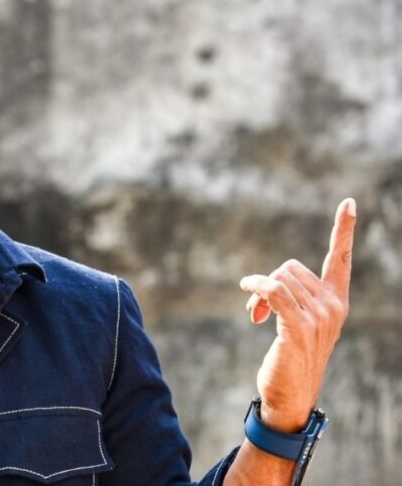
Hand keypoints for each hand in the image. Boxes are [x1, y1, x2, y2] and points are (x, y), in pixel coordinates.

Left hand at [239, 198, 355, 431]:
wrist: (290, 395)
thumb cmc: (290, 357)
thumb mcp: (297, 322)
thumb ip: (291, 298)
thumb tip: (267, 283)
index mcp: (337, 300)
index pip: (341, 258)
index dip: (344, 229)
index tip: (349, 202)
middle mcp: (333, 306)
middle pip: (290, 266)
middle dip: (268, 282)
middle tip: (257, 308)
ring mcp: (319, 317)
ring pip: (278, 279)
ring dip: (257, 293)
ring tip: (255, 316)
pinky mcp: (299, 327)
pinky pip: (274, 291)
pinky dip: (256, 288)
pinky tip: (247, 293)